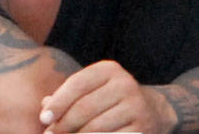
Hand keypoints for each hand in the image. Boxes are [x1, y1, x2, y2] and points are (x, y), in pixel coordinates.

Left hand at [38, 60, 175, 133]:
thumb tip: (45, 106)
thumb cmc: (110, 100)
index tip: (44, 119)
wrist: (154, 110)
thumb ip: (67, 95)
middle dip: (63, 125)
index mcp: (109, 70)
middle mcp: (125, 84)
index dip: (58, 102)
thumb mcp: (92, 89)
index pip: (77, 84)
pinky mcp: (142, 128)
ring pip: (95, 128)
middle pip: (84, 108)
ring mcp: (136, 107)